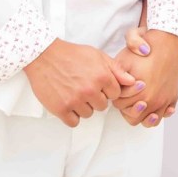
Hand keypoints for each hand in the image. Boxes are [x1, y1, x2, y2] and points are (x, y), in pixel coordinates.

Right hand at [23, 38, 138, 126]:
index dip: (107, 89)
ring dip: (83, 107)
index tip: (98, 85)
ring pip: (88, 114)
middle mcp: (90, 90)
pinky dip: (71, 115)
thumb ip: (117, 69)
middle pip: (102, 106)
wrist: (45, 56)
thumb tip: (133, 82)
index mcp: (102, 76)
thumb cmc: (71, 54)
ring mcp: (75, 100)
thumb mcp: (98, 56)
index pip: (115, 94)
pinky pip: (74, 122)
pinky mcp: (61, 109)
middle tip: (84, 88)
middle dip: (95, 98)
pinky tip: (68, 103)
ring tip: (75, 93)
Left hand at [112, 29, 177, 126]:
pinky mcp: (173, 97)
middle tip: (129, 97)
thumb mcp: (123, 57)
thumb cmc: (146, 48)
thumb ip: (115, 72)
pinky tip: (155, 104)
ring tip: (141, 104)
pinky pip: (165, 115)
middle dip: (128, 109)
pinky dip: (159, 112)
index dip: (117, 98)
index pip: (120, 106)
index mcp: (138, 93)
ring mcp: (164, 100)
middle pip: (133, 118)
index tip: (120, 91)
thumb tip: (116, 84)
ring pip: (149, 121)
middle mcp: (152, 100)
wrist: (168, 42)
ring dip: (144, 115)